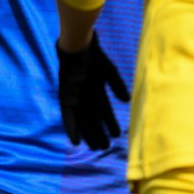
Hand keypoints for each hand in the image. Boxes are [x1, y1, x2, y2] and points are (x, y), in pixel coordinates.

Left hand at [57, 35, 129, 150]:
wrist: (77, 46)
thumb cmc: (94, 56)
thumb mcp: (109, 71)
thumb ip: (117, 85)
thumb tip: (127, 100)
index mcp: (96, 92)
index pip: (104, 112)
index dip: (110, 123)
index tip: (117, 134)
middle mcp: (85, 98)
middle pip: (93, 120)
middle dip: (99, 133)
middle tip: (105, 147)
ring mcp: (75, 98)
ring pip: (83, 122)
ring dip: (88, 135)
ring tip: (96, 147)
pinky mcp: (65, 97)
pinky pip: (68, 117)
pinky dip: (71, 128)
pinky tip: (75, 141)